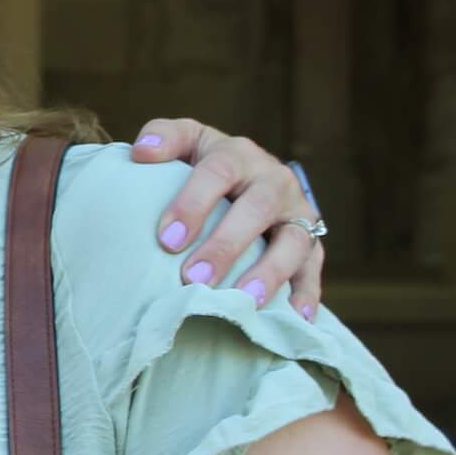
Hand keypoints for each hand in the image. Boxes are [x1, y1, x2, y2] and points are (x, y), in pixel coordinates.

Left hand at [128, 118, 324, 317]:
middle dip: (226, 245)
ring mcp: (297, 213)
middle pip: (258, 208)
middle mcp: (274, 181)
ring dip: (270, 272)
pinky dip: (307, 293)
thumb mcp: (187, 142)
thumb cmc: (206, 166)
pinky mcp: (312, 243)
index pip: (218, 173)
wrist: (250, 176)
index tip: (167, 240)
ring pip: (293, 241)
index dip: (193, 204)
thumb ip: (164, 137)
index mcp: (238, 154)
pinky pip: (314, 269)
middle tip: (193, 278)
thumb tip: (141, 152)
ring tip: (243, 301)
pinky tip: (295, 317)